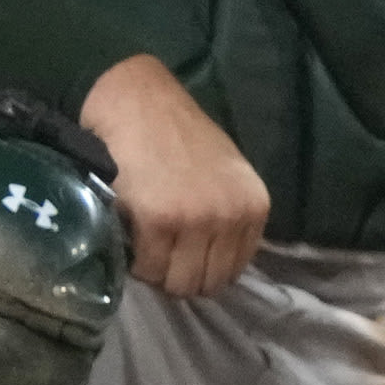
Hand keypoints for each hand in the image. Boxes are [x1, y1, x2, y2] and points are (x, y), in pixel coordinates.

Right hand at [79, 52, 270, 299]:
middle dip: (178, 275)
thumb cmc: (177, 138)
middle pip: (206, 283)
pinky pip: (146, 268)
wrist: (138, 101)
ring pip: (176, 283)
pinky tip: (130, 232)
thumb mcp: (226, 175)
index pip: (232, 272)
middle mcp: (231, 216)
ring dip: (156, 271)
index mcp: (254, 207)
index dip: (202, 268)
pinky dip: (134, 261)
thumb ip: (229, 218)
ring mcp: (196, 219)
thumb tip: (212, 269)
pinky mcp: (159, 220)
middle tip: (157, 252)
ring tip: (144, 243)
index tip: (181, 254)